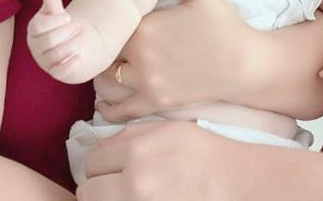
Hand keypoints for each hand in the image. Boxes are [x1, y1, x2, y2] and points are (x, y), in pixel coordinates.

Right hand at [27, 0, 105, 83]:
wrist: (72, 45)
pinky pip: (60, 72)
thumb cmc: (61, 26)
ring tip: (83, 36)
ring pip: (57, 54)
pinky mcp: (56, 72)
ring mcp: (45, 61)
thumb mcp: (57, 12)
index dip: (54, 21)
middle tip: (78, 27)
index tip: (68, 17)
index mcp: (34, 30)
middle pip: (49, 41)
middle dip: (67, 32)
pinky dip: (71, 64)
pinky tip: (81, 55)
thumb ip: (52, 0)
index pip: (38, 27)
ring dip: (74, 43)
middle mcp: (36, 47)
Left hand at [76, 119, 246, 200]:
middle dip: (99, 185)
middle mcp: (134, 183)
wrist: (235, 182)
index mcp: (138, 152)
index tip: (112, 166)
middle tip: (116, 183)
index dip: (102, 162)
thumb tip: (103, 146)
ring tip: (127, 193)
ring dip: (108, 199)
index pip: (93, 160)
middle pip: (88, 191)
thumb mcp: (170, 129)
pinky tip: (142, 198)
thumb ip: (131, 135)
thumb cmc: (206, 153)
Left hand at [93, 0, 259, 120]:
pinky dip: (108, 107)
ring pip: (106, 81)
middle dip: (108, 47)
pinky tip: (105, 100)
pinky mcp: (157, 102)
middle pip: (106, 53)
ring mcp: (147, 83)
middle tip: (113, 42)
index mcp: (146, 29)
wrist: (246, 65)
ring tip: (109, 66)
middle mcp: (140, 58)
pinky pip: (121, 110)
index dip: (113, 23)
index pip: (113, 26)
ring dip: (104, 74)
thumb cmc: (225, 26)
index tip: (116, 21)